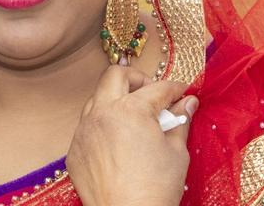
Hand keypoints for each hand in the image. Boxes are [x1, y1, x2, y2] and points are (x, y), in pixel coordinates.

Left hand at [66, 66, 197, 205]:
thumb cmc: (156, 188)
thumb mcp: (176, 152)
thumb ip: (180, 120)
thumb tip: (188, 102)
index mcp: (131, 110)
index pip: (157, 87)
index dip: (175, 89)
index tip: (182, 94)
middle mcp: (102, 113)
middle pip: (116, 75)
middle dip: (137, 79)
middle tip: (152, 95)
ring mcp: (84, 131)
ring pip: (96, 99)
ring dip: (115, 100)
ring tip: (134, 119)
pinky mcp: (75, 150)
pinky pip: (87, 127)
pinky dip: (103, 126)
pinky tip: (118, 143)